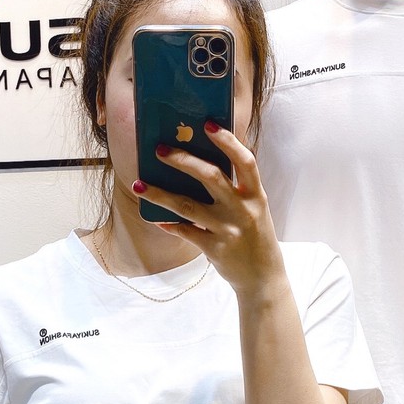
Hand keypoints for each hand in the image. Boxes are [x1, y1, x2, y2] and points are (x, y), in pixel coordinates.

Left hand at [134, 122, 287, 298]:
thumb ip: (236, 190)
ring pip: (187, 206)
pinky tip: (155, 218)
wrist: (263, 279)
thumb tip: (199, 167)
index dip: (227, 141)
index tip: (207, 124)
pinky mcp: (215, 249)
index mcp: (256, 196)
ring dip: (160, 194)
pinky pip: (185, 232)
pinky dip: (169, 224)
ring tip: (140, 185)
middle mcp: (243, 210)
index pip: (244, 161)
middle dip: (182, 160)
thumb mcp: (254, 210)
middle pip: (210, 176)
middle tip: (160, 150)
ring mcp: (228, 230)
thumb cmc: (255, 238)